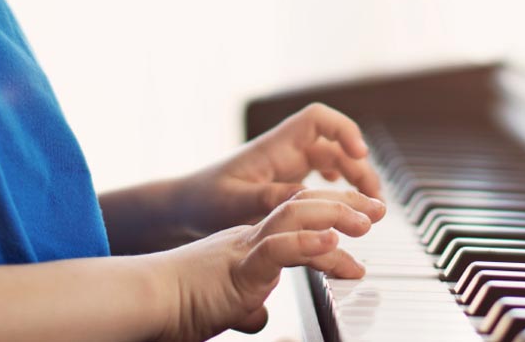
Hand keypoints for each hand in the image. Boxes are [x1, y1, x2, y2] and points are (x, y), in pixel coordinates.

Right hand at [156, 189, 380, 341]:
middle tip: (378, 209)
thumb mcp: (225, 306)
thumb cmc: (176, 305)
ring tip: (365, 221)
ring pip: (295, 216)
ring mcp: (245, 250)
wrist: (145, 300)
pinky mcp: (238, 269)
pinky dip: (306, 245)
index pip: (299, 218)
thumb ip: (246, 307)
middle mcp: (250, 238)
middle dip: (346, 205)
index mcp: (250, 245)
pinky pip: (277, 250)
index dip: (333, 215)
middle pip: (304, 206)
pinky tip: (331, 245)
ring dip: (335, 216)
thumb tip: (260, 318)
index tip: (362, 222)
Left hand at [174, 102, 384, 236]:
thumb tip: (308, 196)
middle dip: (359, 166)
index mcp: (275, 147)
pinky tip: (344, 202)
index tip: (359, 153)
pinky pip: (322, 179)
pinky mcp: (287, 185)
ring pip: (333, 162)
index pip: (317, 119)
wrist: (183, 212)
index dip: (344, 130)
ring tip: (369, 206)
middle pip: (335, 145)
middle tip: (373, 199)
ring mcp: (288, 168)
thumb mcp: (237, 203)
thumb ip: (273, 198)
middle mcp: (285, 153)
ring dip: (354, 179)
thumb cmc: (204, 203)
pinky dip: (339, 187)